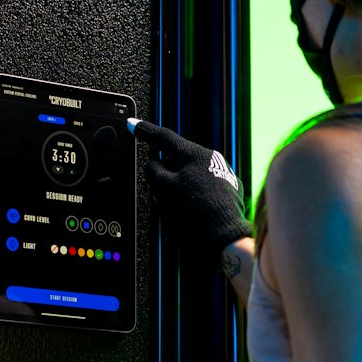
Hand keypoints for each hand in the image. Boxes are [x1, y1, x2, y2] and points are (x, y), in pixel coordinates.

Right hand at [131, 119, 250, 265]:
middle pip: (179, 157)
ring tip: (181, 207)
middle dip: (167, 170)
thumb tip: (154, 162)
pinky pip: (205, 185)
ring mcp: (223, 173)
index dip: (145, 131)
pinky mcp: (229, 189)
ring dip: (181, 184)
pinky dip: (195, 194)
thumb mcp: (164, 189)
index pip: (164, 138)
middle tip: (161, 191)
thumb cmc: (194, 212)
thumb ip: (153, 170)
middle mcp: (212, 159)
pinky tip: (195, 210)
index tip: (133, 125)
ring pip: (192, 172)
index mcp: (196, 154)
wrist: (225, 236)